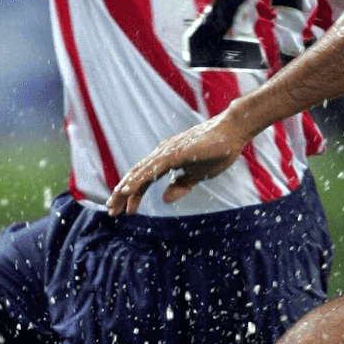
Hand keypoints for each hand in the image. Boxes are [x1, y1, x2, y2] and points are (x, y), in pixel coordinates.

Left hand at [106, 110, 248, 214]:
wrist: (233, 132)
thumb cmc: (218, 151)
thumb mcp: (198, 175)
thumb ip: (181, 185)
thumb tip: (164, 199)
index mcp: (167, 159)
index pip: (144, 178)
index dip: (134, 194)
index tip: (126, 211)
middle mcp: (162, 153)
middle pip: (136, 175)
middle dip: (122, 194)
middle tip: (111, 211)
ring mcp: (168, 152)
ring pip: (139, 172)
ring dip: (125, 189)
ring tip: (113, 203)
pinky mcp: (175, 153)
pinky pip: (151, 169)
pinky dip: (137, 180)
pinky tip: (127, 190)